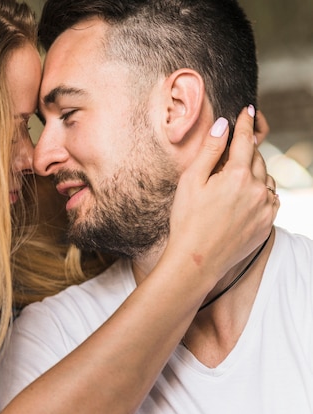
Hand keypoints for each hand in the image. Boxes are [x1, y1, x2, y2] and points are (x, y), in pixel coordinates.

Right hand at [167, 106, 277, 280]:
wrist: (196, 260)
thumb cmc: (187, 220)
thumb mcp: (190, 182)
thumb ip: (209, 151)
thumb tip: (224, 125)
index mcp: (236, 176)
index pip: (245, 140)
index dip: (245, 123)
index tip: (248, 110)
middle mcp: (256, 189)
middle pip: (256, 158)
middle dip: (247, 148)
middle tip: (237, 144)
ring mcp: (265, 208)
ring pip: (265, 178)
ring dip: (254, 171)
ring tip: (236, 175)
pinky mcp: (267, 223)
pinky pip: (270, 198)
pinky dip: (261, 190)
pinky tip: (246, 195)